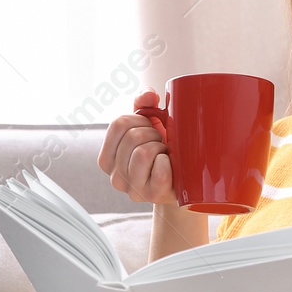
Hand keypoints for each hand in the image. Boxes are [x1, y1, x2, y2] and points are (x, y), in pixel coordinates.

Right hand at [98, 90, 176, 205]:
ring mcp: (132, 189)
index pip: (118, 124)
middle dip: (152, 134)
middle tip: (160, 143)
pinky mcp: (151, 196)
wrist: (184, 181)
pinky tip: (170, 166)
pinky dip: (168, 163)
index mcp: (107, 158)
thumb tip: (148, 95)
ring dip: (160, 148)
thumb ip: (144, 105)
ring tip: (164, 154)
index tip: (149, 127)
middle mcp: (115, 176)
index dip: (139, 119)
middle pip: (132, 137)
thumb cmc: (163, 151)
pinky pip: (159, 172)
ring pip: (143, 153)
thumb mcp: (149, 126)